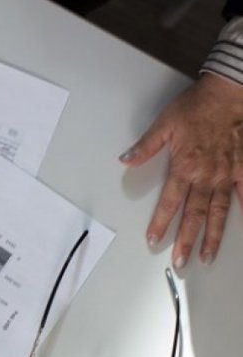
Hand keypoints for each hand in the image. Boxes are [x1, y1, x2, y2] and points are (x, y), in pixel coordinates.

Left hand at [120, 73, 242, 267]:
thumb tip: (125, 160)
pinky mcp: (242, 169)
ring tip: (207, 256)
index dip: (161, 223)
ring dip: (213, 236)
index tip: (154, 240)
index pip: (169, 202)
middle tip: (181, 262)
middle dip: (187, 240)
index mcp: (185, 168)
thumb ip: (145, 147)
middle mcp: (207, 176)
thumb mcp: (164, 124)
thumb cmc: (197, 107)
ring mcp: (227, 175)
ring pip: (219, 213)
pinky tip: (241, 228)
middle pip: (195, 215)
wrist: (228, 94)